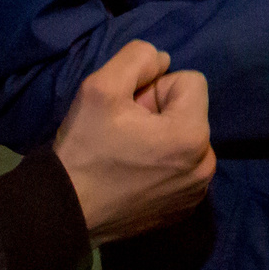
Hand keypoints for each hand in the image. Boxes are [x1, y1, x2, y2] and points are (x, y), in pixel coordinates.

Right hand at [53, 40, 215, 243]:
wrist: (63, 212)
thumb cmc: (85, 149)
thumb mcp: (102, 85)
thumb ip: (139, 57)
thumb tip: (164, 60)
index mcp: (194, 135)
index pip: (190, 81)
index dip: (154, 89)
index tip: (129, 111)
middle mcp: (205, 165)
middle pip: (189, 112)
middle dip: (159, 113)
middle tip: (123, 133)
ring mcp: (196, 191)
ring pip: (185, 139)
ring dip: (161, 138)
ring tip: (126, 154)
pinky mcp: (184, 209)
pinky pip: (182, 167)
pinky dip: (162, 165)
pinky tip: (131, 175)